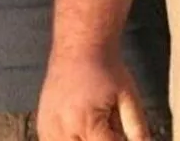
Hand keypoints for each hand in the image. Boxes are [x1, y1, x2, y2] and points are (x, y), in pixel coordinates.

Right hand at [36, 50, 153, 140]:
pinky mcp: (42, 125)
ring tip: (96, 122)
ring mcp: (48, 129)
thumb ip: (137, 127)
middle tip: (110, 128)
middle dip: (101, 140)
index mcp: (86, 124)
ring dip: (84, 140)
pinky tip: (80, 128)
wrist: (79, 47)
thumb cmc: (106, 70)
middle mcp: (63, 130)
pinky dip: (70, 139)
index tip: (121, 133)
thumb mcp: (128, 97)